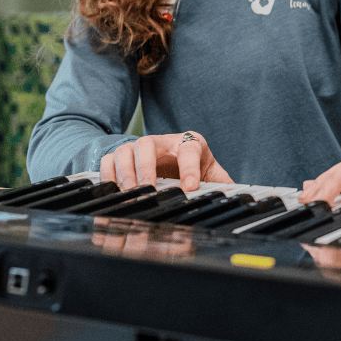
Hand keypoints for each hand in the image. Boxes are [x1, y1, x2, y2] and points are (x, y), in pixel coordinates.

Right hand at [100, 131, 233, 192]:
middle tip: (149, 191)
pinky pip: (108, 160)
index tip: (189, 189)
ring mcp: (140, 148)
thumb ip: (221, 185)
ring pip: (125, 150)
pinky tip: (113, 192)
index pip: (190, 149)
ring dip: (125, 174)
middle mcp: (163, 141)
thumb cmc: (195, 167)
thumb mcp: (212, 174)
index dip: (189, 169)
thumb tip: (232, 199)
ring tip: (131, 194)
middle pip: (147, 143)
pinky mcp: (124, 157)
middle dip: (146, 168)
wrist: (175, 159)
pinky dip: (108, 175)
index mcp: (191, 143)